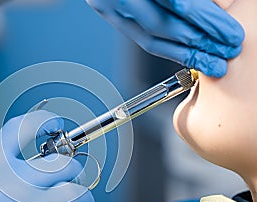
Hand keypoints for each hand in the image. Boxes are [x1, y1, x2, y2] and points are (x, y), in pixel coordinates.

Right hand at [86, 0, 244, 76]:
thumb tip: (213, 8)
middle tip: (224, 51)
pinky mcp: (106, 11)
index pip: (176, 3)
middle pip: (162, 25)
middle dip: (198, 41)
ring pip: (148, 38)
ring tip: (207, 61)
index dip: (206, 20)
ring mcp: (107, 4)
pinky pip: (138, 36)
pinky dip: (165, 46)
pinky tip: (183, 53)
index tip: (229, 33)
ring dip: (182, 53)